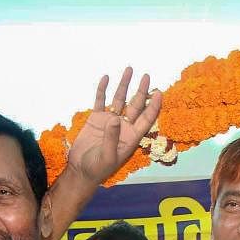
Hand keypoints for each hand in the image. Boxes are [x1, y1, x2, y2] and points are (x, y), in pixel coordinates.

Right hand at [66, 68, 161, 184]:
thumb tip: (115, 118)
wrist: (80, 170)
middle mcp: (123, 126)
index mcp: (131, 136)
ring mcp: (109, 121)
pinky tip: (106, 78)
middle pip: (135, 105)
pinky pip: (100, 101)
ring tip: (129, 70)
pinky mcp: (96, 119)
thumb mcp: (107, 156)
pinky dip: (103, 90)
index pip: (146, 118)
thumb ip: (112, 138)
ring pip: (119, 100)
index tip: (159, 92)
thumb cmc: (98, 168)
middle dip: (141, 90)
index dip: (153, 106)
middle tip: (146, 76)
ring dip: (124, 85)